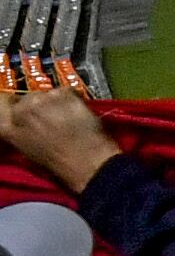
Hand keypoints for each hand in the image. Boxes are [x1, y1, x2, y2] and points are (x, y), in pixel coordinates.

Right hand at [0, 90, 116, 192]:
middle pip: (26, 99)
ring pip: (45, 94)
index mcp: (7, 128)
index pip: (4, 106)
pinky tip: (77, 112)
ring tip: (67, 117)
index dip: (18, 109)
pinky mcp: (62, 93)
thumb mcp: (28, 151)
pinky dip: (71, 99)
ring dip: (54, 102)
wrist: (86, 161)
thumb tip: (23, 125)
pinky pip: (65, 91)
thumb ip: (19, 133)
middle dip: (37, 107)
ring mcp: (41, 99)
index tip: (28, 113)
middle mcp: (20, 109)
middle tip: (52, 118)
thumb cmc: (59, 164)